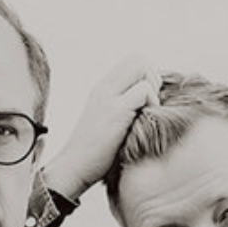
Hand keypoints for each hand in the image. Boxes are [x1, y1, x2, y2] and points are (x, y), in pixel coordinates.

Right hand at [44, 54, 160, 200]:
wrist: (74, 168)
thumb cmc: (93, 152)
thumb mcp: (106, 121)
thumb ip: (122, 106)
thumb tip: (149, 105)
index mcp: (102, 88)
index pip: (132, 61)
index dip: (146, 77)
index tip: (145, 101)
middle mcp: (104, 87)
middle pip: (140, 59)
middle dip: (152, 79)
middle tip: (148, 105)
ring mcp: (109, 97)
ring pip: (143, 69)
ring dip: (153, 91)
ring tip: (145, 114)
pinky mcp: (116, 111)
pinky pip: (144, 91)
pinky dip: (151, 104)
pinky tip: (143, 122)